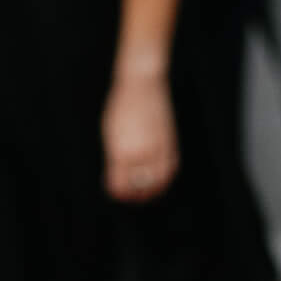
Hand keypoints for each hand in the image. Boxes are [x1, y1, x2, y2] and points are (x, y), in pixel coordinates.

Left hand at [103, 77, 177, 201]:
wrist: (142, 84)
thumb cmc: (121, 107)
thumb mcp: (110, 134)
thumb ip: (115, 158)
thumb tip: (119, 178)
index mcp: (122, 152)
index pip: (120, 186)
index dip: (117, 192)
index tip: (114, 190)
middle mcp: (141, 154)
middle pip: (139, 188)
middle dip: (133, 195)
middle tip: (128, 196)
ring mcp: (158, 148)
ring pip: (157, 182)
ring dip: (150, 191)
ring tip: (144, 194)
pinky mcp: (170, 142)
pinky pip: (169, 170)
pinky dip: (163, 179)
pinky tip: (158, 181)